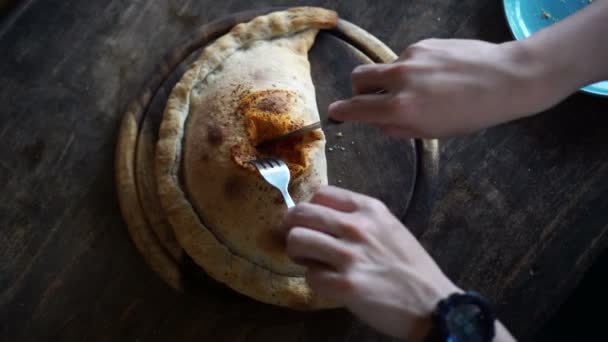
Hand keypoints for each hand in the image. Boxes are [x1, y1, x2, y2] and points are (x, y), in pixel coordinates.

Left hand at [283, 186, 460, 339]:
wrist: (432, 304)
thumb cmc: (411, 267)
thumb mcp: (389, 227)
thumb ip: (359, 218)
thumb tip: (322, 217)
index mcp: (369, 209)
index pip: (319, 193)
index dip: (309, 209)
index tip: (311, 223)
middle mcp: (357, 227)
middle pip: (300, 214)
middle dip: (293, 229)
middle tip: (301, 243)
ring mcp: (350, 256)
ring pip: (296, 241)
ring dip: (298, 254)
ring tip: (311, 262)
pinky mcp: (345, 285)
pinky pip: (310, 276)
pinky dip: (316, 281)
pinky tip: (331, 284)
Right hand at [328, 38, 568, 137]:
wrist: (506, 80)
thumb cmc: (472, 114)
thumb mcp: (433, 132)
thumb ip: (399, 128)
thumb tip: (380, 121)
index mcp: (400, 108)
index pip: (356, 108)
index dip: (341, 111)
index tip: (335, 112)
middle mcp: (399, 80)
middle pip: (358, 78)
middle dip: (358, 89)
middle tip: (370, 97)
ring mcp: (410, 58)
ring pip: (385, 67)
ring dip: (390, 79)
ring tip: (422, 88)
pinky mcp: (423, 43)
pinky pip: (407, 58)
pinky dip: (414, 68)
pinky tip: (438, 76)